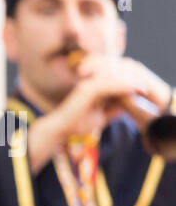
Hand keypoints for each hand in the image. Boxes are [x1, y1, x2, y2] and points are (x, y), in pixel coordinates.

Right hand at [28, 55, 172, 173]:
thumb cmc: (76, 125)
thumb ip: (114, 108)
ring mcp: (88, 84)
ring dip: (130, 81)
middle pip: (117, 75)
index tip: (143, 90)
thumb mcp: (101, 116)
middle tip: (145, 87)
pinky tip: (133, 89)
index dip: (130, 82)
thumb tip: (128, 104)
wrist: (60, 130)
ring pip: (115, 76)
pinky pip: (109, 84)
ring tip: (142, 87)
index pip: (116, 80)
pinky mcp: (87, 89)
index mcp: (93, 87)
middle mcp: (90, 82)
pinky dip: (123, 86)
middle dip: (133, 79)